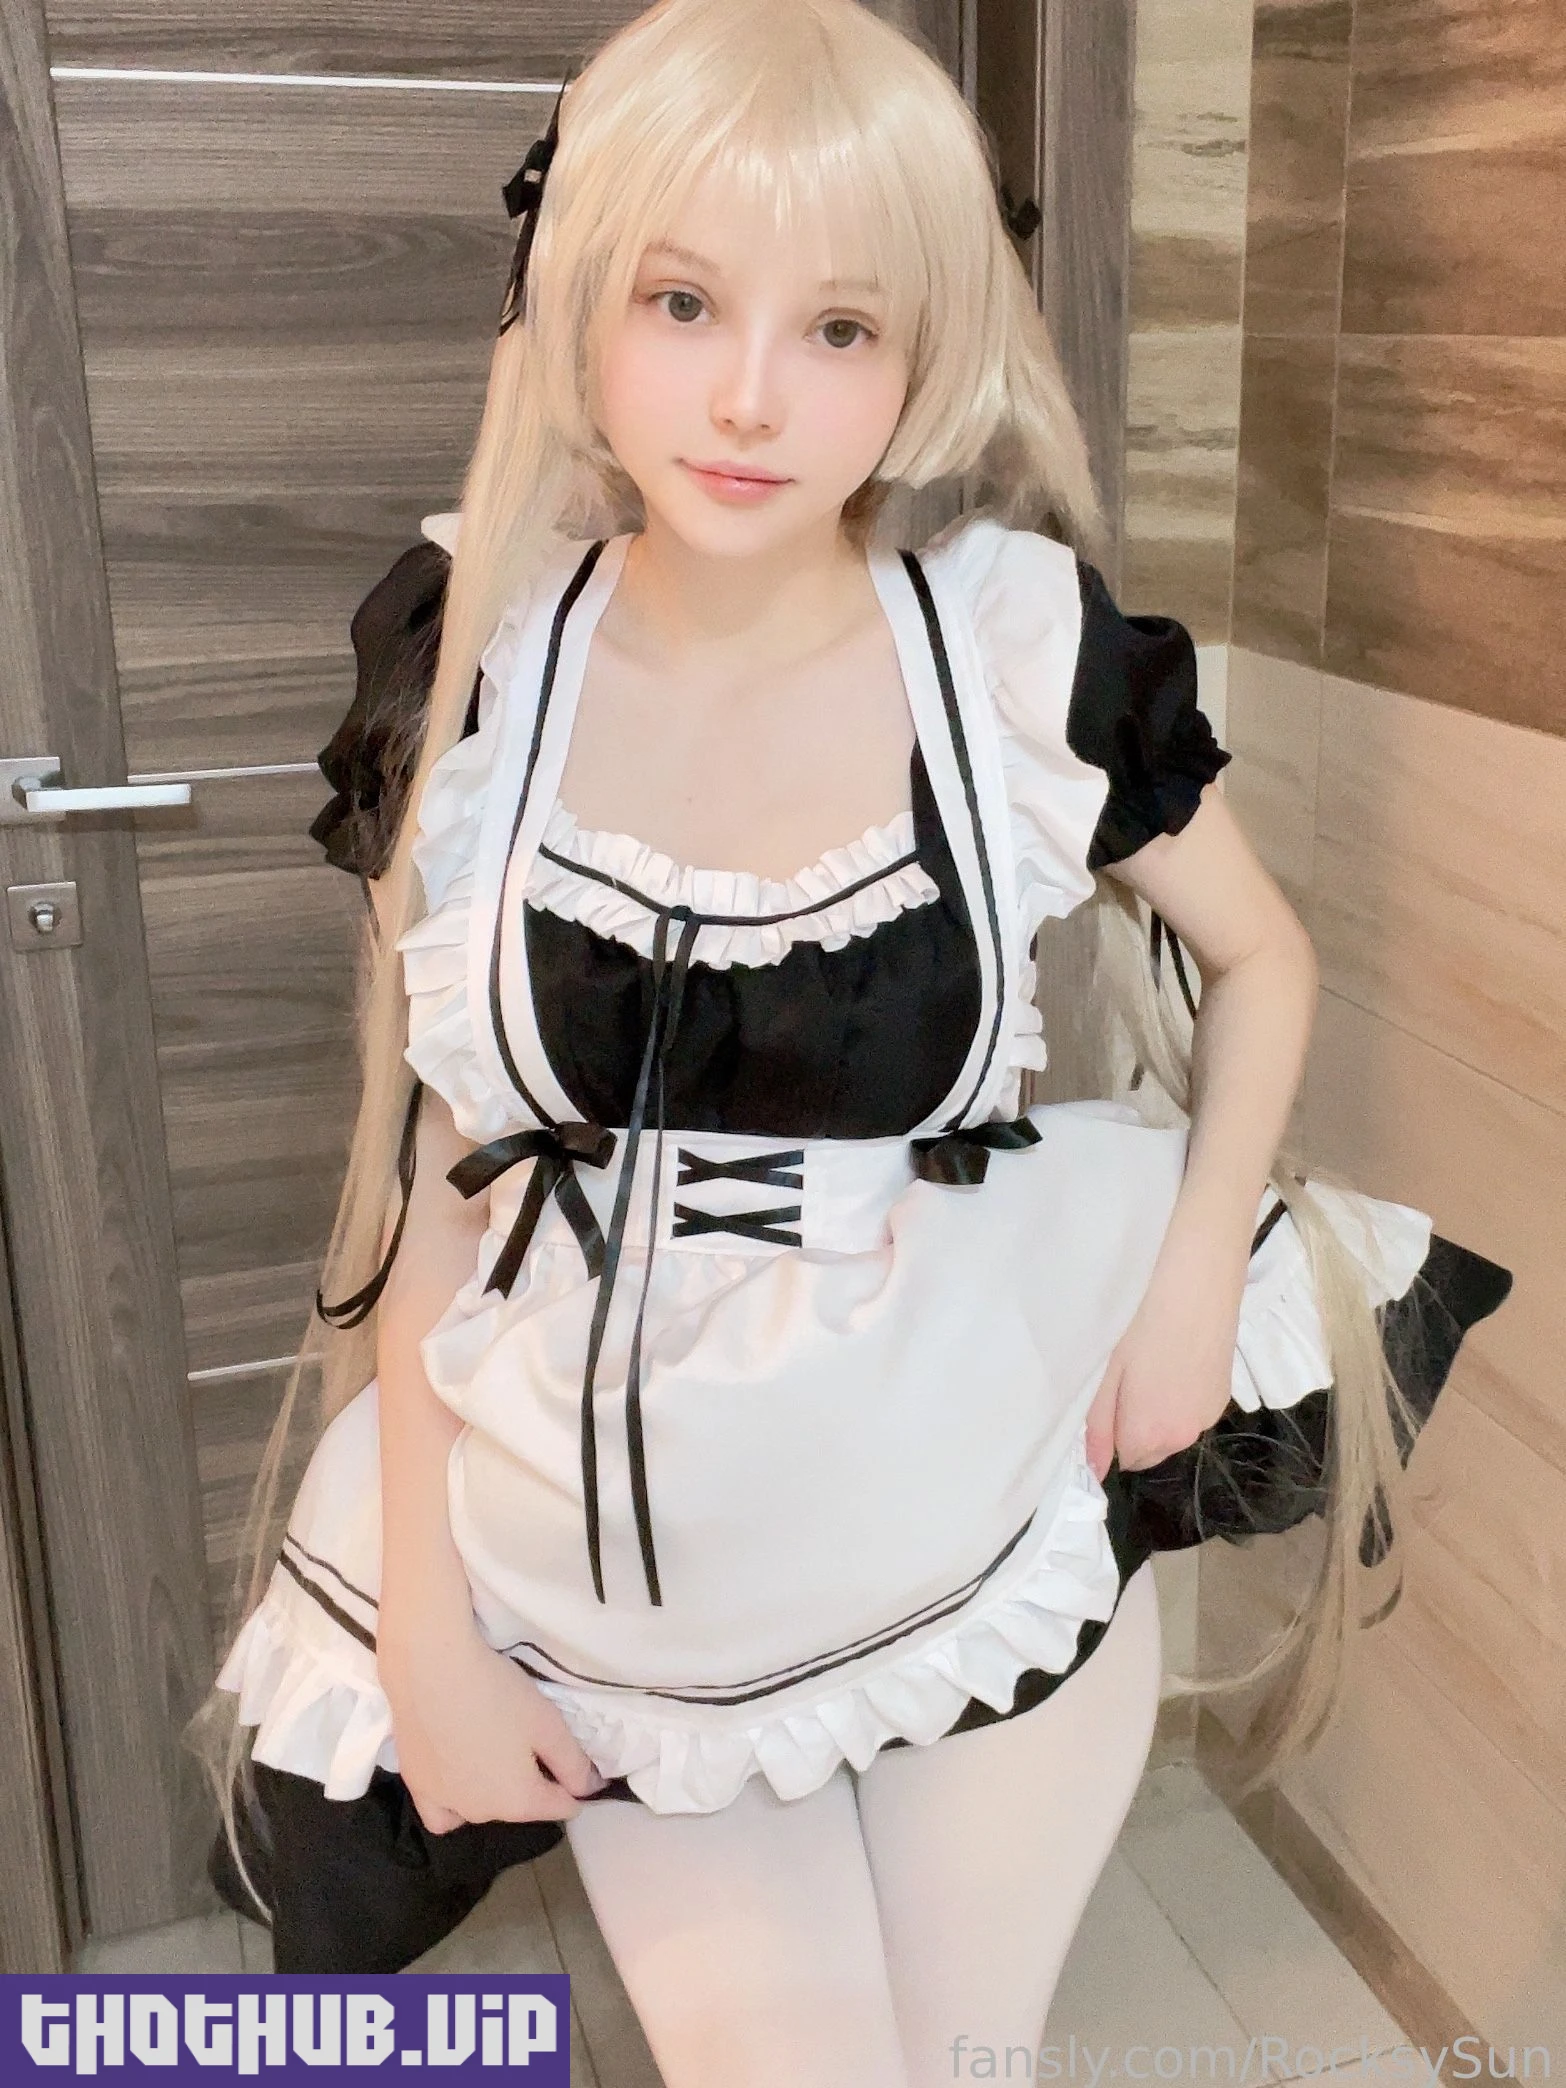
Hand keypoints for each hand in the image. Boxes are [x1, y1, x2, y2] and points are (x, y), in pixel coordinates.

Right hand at [378, 1612, 606, 1834]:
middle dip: (532, 1786)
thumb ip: (573, 1763)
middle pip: (520, 1808)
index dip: (574, 1788)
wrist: (430, 1670)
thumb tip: (589, 1789)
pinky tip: (457, 1780)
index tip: (574, 1763)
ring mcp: (446, 1803)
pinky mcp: (416, 1787)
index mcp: (519, 1801)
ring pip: (482, 1811)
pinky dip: (454, 1806)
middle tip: (531, 1743)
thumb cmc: (497, 1694)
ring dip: (496, 1795)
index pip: (560, 1807)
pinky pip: (442, 1814)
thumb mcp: (549, 1724)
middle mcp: (482, 1813)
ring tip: (496, 1757)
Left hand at [1084, 1231, 1246, 1481]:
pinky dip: (1184, 1401)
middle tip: (1131, 1383)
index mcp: (1148, 1436)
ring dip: (1161, 1416)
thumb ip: (1099, 1427)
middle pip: (1150, 1451)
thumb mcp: (1108, 1376)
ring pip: (1173, 1433)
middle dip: (1137, 1430)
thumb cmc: (1141, 1330)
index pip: (1124, 1460)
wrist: (1196, 1293)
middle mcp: (1181, 1438)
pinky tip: (1181, 1365)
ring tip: (1158, 1370)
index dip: (1113, 1434)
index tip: (1111, 1401)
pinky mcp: (1224, 1400)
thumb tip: (1095, 1468)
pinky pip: (1194, 1414)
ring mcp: (1207, 1420)